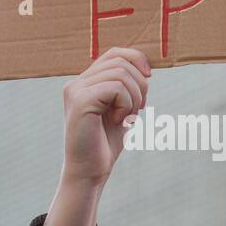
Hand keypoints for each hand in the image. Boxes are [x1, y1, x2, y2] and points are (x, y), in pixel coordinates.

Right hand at [41, 47, 150, 225]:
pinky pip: (116, 87)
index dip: (136, 58)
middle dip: (140, 83)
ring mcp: (76, 91)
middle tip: (138, 109)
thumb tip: (146, 68)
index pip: (114, 53)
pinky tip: (118, 121)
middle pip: (120, 61)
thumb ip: (127, 88)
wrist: (89, 172)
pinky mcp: (80, 101)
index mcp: (84, 83)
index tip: (149, 77)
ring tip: (126, 118)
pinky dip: (126, 104)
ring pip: (121, 73)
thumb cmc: (105, 145)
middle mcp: (76, 83)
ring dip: (134, 97)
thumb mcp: (121, 110)